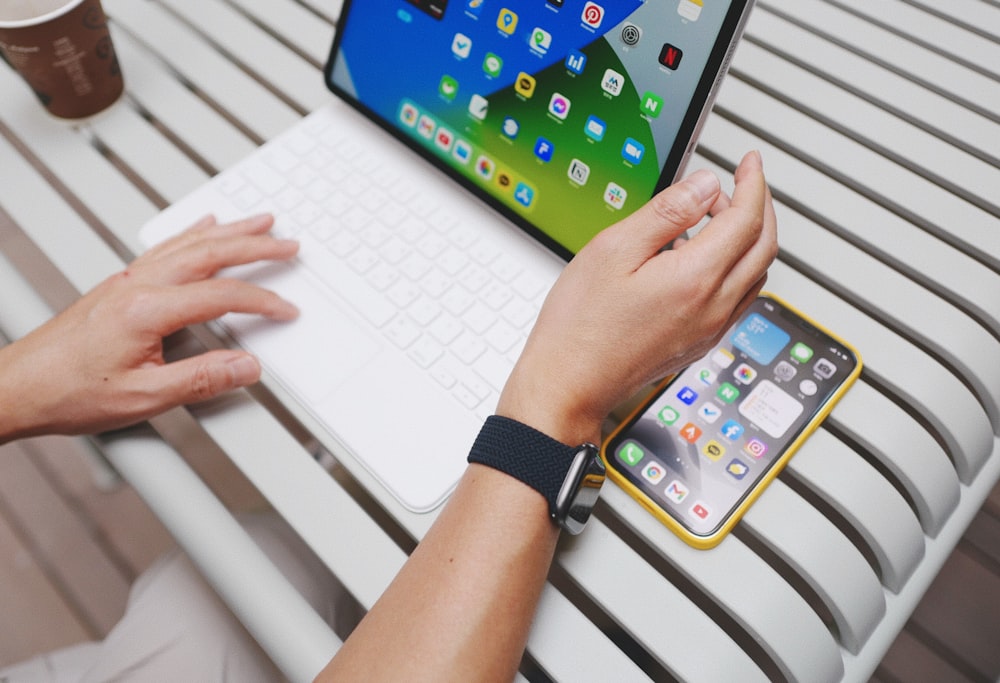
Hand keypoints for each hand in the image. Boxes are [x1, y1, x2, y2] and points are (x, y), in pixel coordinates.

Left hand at [0, 214, 298, 441]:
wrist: (17, 387)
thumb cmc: (67, 391)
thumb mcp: (144, 397)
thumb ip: (202, 379)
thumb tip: (246, 366)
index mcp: (147, 310)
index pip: (222, 295)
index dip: (262, 301)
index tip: (285, 310)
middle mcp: (137, 285)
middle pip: (210, 253)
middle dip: (256, 245)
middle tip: (288, 243)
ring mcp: (127, 280)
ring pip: (189, 243)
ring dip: (230, 230)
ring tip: (260, 221)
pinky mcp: (119, 284)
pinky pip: (166, 246)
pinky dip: (193, 232)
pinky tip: (205, 225)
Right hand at [498, 151, 776, 444]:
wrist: (569, 383)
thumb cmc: (580, 325)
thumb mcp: (614, 249)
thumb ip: (666, 213)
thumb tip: (705, 186)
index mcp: (696, 279)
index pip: (747, 219)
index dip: (753, 183)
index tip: (749, 162)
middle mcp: (713, 308)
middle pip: (764, 246)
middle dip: (759, 206)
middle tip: (739, 183)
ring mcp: (709, 330)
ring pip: (756, 274)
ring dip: (749, 238)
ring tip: (714, 216)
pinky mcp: (699, 343)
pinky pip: (738, 298)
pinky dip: (736, 267)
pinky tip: (703, 258)